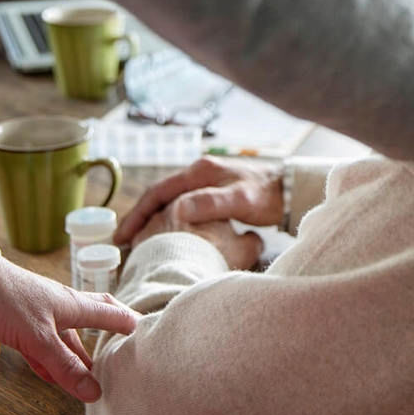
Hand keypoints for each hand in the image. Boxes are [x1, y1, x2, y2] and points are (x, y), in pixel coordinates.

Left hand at [0, 242, 138, 401]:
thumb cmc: (3, 294)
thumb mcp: (38, 337)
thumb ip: (64, 365)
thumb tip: (93, 390)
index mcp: (73, 304)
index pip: (111, 313)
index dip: (128, 324)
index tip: (144, 334)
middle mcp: (59, 307)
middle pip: (91, 320)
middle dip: (106, 335)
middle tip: (120, 350)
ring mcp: (37, 314)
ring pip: (64, 338)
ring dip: (75, 356)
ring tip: (88, 375)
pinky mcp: (15, 322)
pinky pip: (39, 345)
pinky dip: (48, 361)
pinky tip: (49, 373)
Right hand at [114, 156, 281, 245]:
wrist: (289, 191)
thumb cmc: (267, 197)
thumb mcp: (241, 201)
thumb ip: (212, 203)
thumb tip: (179, 210)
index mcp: (200, 172)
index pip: (159, 191)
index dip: (139, 213)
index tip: (125, 236)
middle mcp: (199, 172)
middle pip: (159, 195)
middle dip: (139, 218)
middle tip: (123, 243)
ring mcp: (204, 181)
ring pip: (168, 201)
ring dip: (151, 219)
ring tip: (137, 242)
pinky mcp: (211, 192)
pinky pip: (180, 205)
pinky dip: (167, 219)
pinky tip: (163, 234)